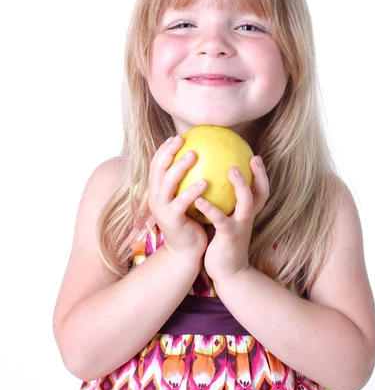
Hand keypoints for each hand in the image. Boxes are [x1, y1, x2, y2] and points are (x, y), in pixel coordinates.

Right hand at [148, 135, 207, 260]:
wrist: (186, 252)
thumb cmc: (190, 223)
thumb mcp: (186, 201)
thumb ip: (188, 183)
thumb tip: (202, 161)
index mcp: (157, 192)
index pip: (156, 165)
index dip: (163, 149)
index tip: (176, 137)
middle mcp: (155, 198)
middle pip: (157, 169)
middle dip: (168, 152)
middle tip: (183, 140)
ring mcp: (161, 209)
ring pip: (167, 183)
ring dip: (179, 167)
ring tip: (194, 155)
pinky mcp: (172, 220)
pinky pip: (182, 202)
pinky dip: (191, 191)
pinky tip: (205, 182)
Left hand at [200, 156, 269, 284]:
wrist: (228, 273)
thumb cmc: (223, 243)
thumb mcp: (228, 221)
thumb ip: (225, 204)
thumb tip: (212, 182)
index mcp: (248, 213)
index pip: (261, 190)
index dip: (261, 174)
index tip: (255, 156)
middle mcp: (248, 217)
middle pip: (261, 193)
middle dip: (260, 175)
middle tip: (253, 157)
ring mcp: (241, 226)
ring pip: (246, 202)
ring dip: (241, 186)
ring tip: (231, 170)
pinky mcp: (229, 236)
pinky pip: (221, 219)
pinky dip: (210, 208)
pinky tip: (198, 199)